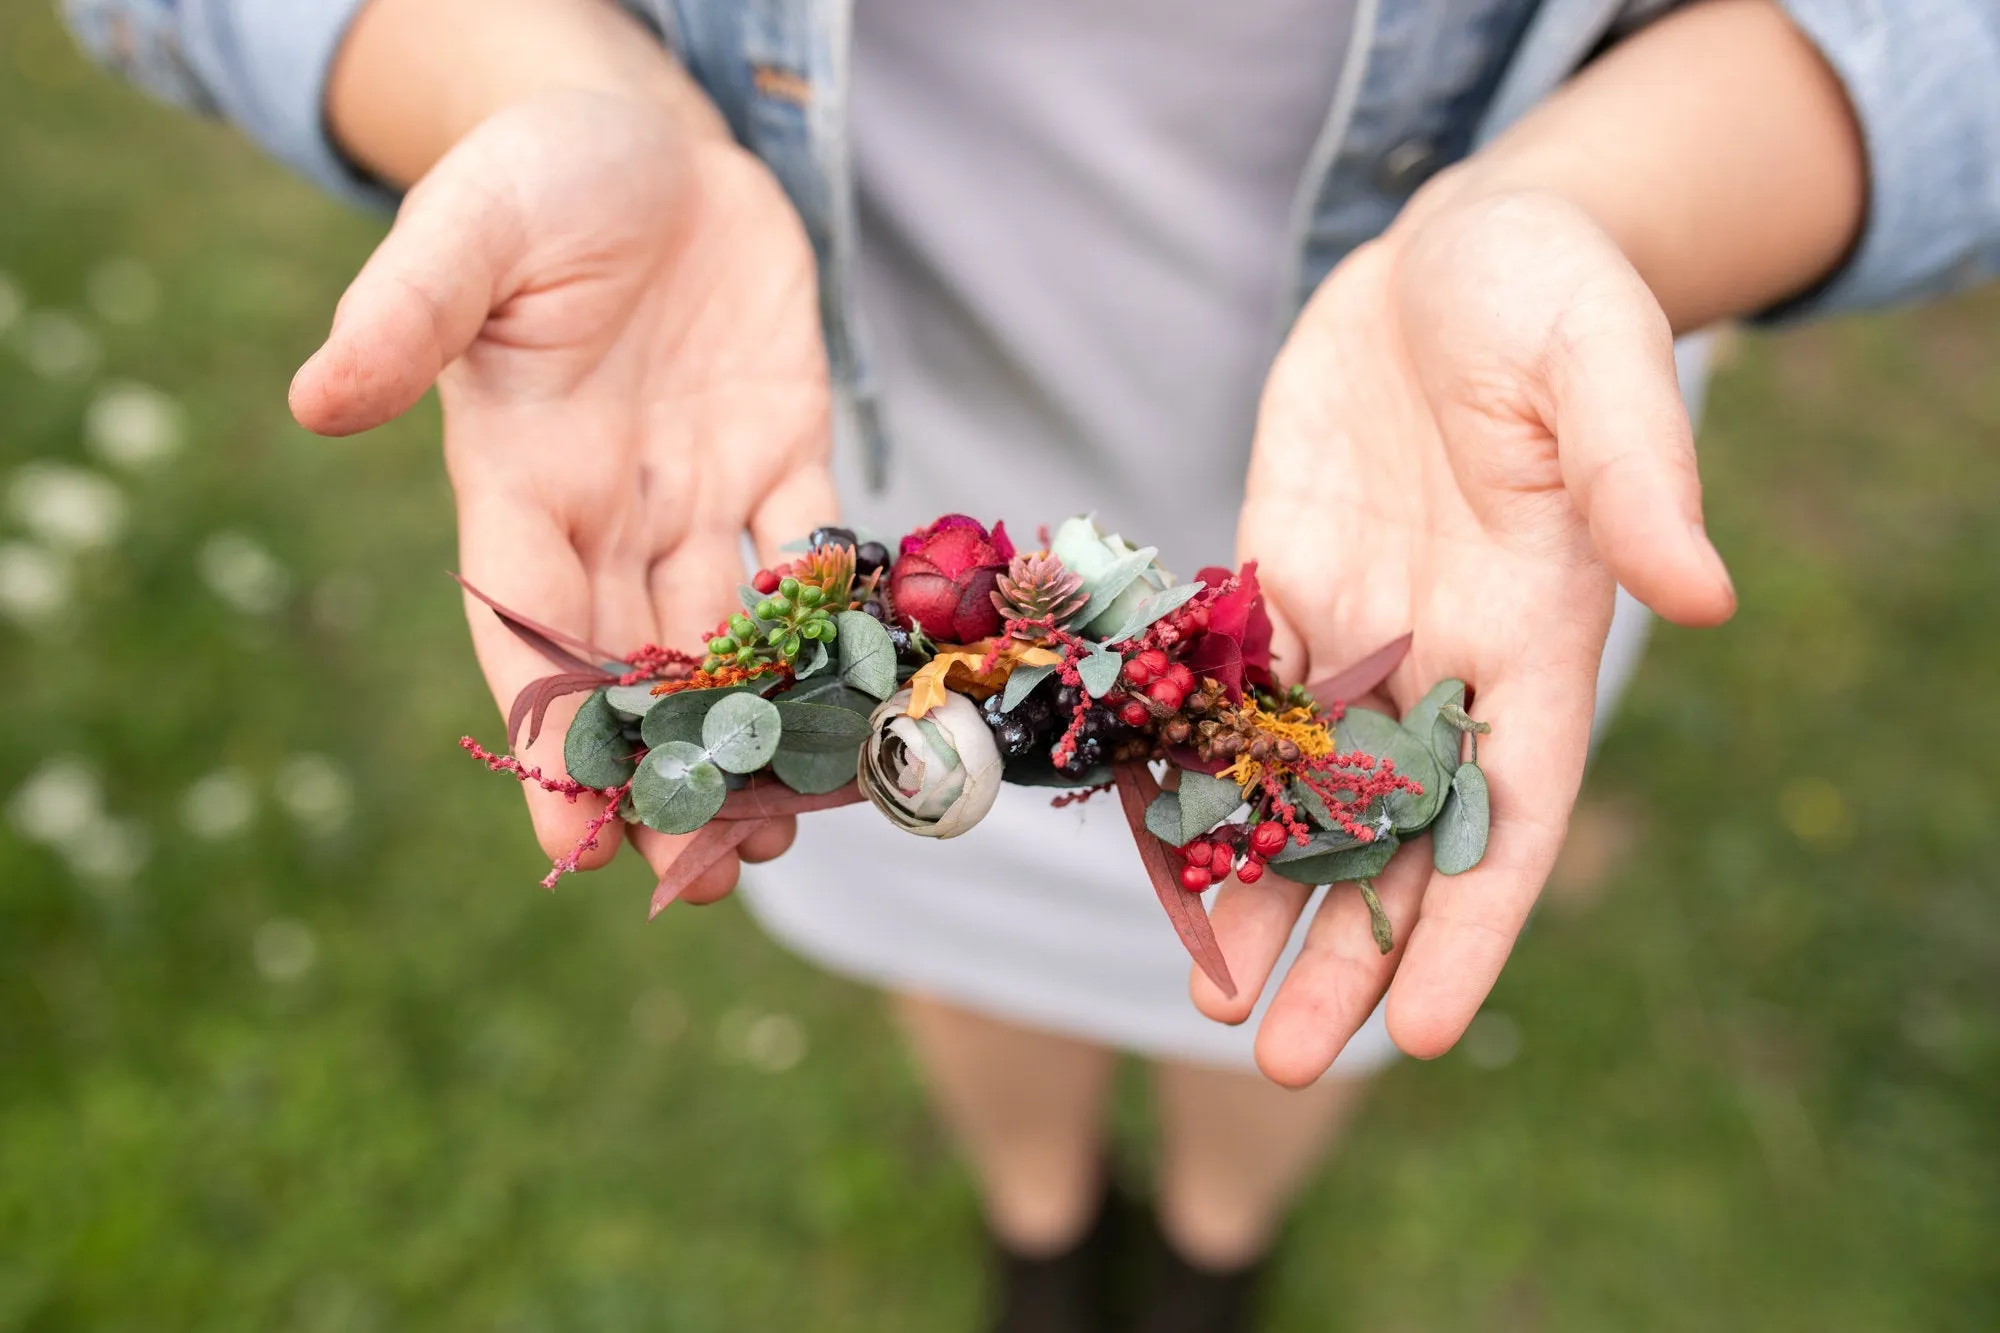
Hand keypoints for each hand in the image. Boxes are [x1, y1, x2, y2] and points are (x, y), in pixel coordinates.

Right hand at [290, 89, 834, 898]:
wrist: (650, 134)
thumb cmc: (540, 170)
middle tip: (696, 877)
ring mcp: (702, 488)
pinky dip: (835, 626)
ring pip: (727, 640)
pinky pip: (813, 553)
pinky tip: (864, 700)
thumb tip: (315, 400)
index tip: (568, 843)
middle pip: (632, 665)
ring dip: (752, 735)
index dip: (546, 736)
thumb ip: (407, 311)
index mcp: (519, 477)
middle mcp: (610, 508)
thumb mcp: (470, 227)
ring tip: (778, 836)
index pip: (524, 627)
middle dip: (661, 772)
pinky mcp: (786, 452)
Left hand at [1212, 187, 1735, 1083]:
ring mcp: (1350, 625)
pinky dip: (1194, 771)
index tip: (1424, 1032)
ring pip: (1297, 788)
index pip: (1509, 816)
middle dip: (1343, 949)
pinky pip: (1226, 696)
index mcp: (1536, 638)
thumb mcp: (1600, 366)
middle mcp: (1438, 658)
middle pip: (1390, 836)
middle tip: (1275, 1058)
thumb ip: (1638, 480)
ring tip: (1205, 990)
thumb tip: (1700, 597)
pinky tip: (1151, 843)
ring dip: (1253, 889)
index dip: (1469, 923)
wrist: (1450, 249)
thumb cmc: (1550, 294)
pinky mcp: (1272, 577)